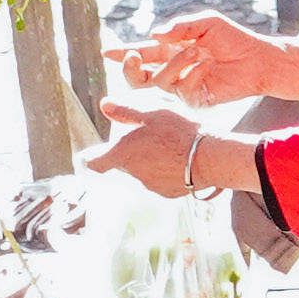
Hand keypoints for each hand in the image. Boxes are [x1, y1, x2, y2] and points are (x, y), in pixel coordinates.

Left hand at [88, 94, 214, 194]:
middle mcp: (133, 174)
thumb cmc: (179, 131)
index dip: (89, 158)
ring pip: (142, 171)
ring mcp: (151, 185)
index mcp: (123, 154)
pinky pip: (160, 180)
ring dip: (149, 160)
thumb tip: (105, 105)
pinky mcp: (169, 192)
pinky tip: (180, 158)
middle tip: (146, 137)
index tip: (88, 156)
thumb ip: (126, 110)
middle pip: (122, 164)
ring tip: (169, 145)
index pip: (94, 163)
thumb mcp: (152, 112)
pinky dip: (165, 170)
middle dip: (129, 152)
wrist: (210, 157)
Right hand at [116, 11, 298, 101]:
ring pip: (159, 83)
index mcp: (172, 50)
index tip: (107, 52)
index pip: (142, 53)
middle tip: (135, 58)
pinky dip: (194, 74)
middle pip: (140, 76)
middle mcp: (174, 69)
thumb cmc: (234, 38)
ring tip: (196, 51)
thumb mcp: (207, 23)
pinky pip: (182, 90)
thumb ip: (180, 27)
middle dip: (132, 68)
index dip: (124, 53)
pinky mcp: (195, 99)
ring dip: (174, 64)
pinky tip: (209, 65)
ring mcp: (183, 86)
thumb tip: (154, 36)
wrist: (257, 59)